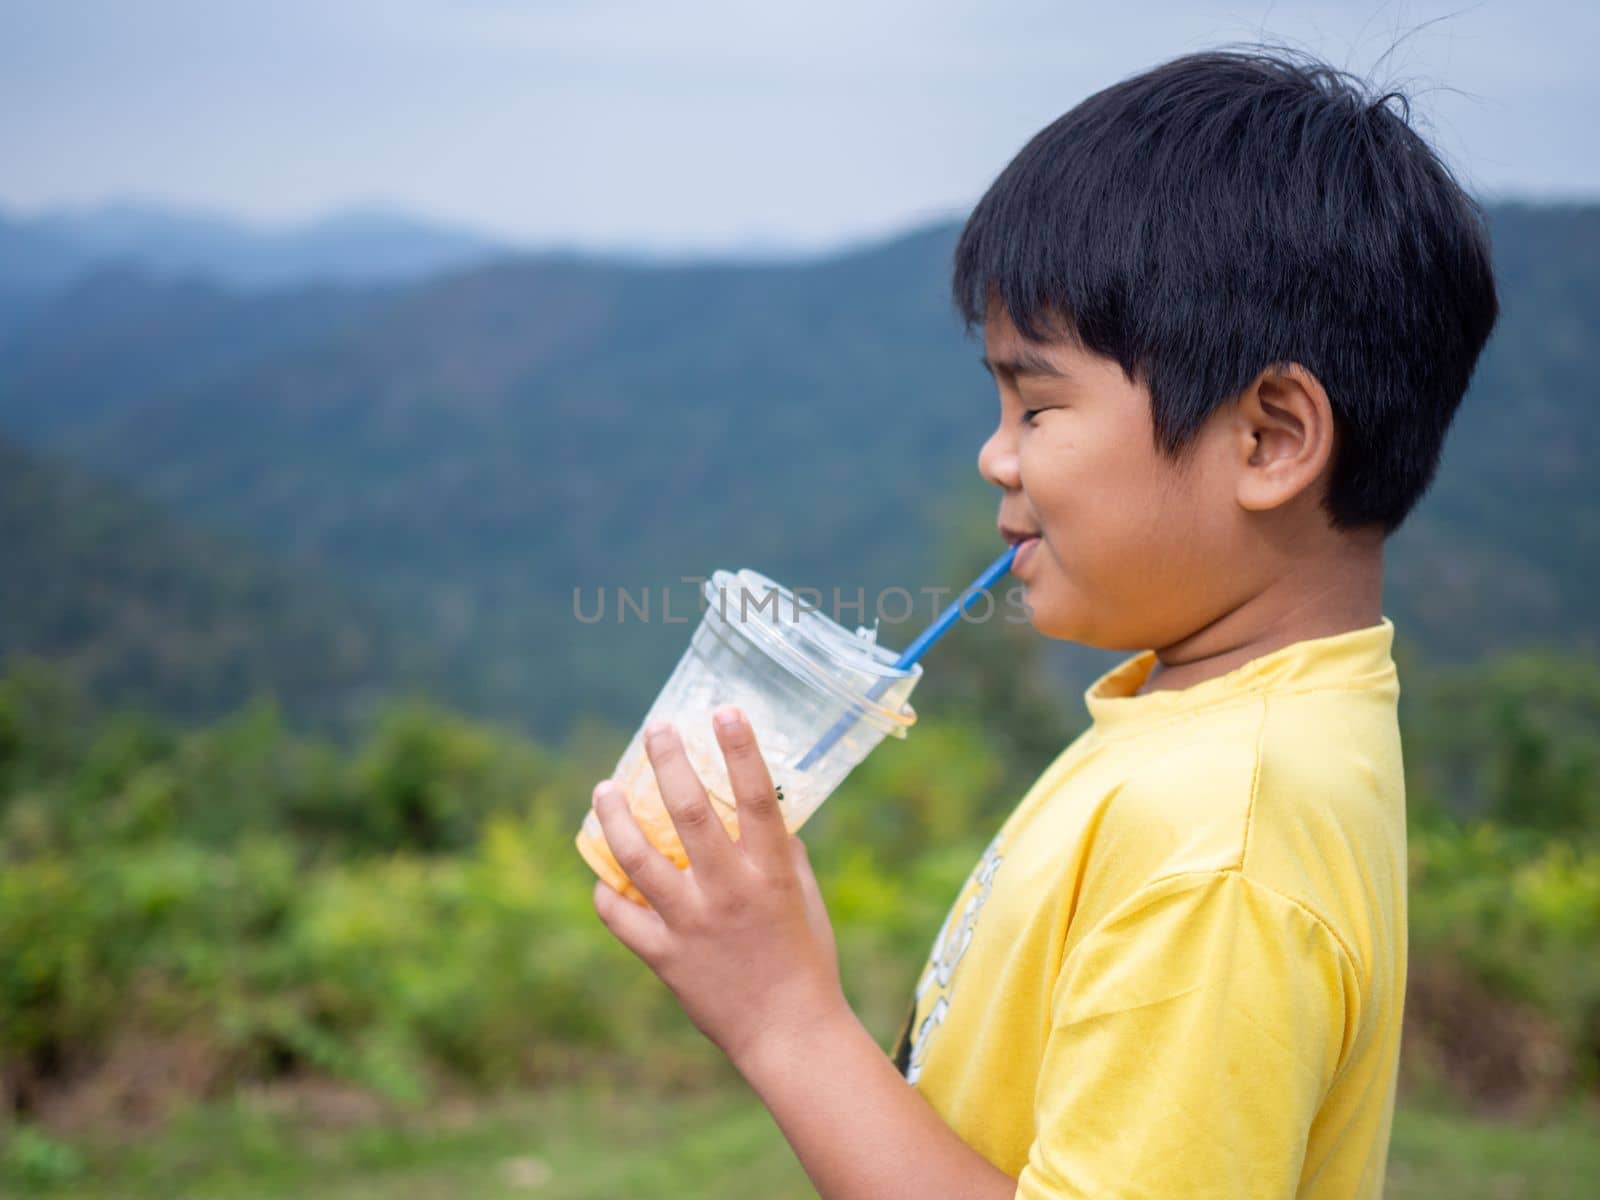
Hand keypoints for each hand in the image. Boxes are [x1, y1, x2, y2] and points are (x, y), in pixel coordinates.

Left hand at [589, 705, 848, 1071]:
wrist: (789, 1034)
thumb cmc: (807, 961)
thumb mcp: (805, 898)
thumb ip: (783, 853)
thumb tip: (762, 811)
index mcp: (771, 873)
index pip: (755, 796)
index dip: (739, 748)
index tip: (724, 711)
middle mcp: (728, 891)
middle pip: (688, 811)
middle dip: (668, 761)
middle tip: (656, 729)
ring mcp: (691, 923)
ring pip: (636, 857)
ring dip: (614, 816)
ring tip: (604, 788)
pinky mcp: (664, 956)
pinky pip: (619, 915)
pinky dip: (607, 890)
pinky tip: (603, 871)